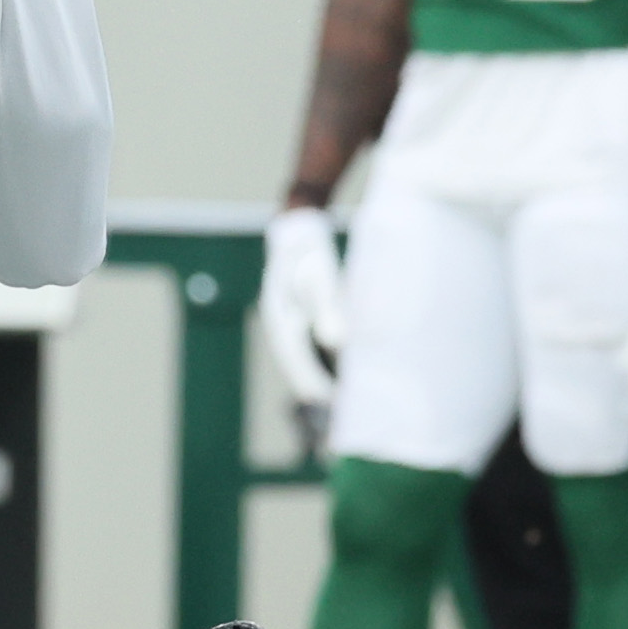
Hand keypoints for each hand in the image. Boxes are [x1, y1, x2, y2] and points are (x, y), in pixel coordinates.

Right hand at [261, 207, 343, 437]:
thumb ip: (328, 306)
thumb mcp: (319, 274)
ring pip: (306, 355)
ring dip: (325, 372)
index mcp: (280, 319)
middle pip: (300, 364)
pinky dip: (327, 355)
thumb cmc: (309, 247)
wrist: (297, 222)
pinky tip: (346, 362)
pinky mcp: (300, 313)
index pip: (297, 363)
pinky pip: (312, 342)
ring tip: (347, 391)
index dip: (316, 385)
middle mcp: (281, 323)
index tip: (336, 404)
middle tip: (346, 407)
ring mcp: (289, 318)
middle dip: (321, 385)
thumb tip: (337, 343)